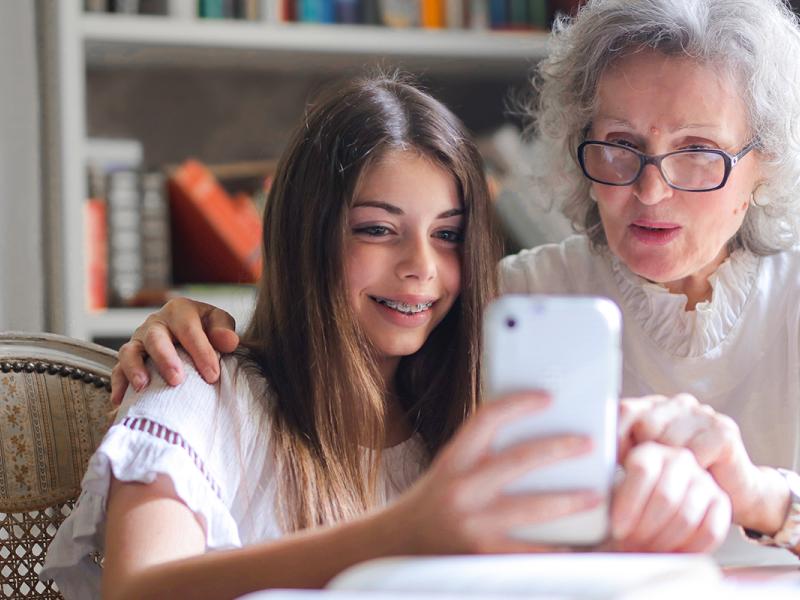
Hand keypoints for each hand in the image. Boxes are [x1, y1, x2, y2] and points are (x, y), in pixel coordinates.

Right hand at [111, 298, 238, 404]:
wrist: (187, 331)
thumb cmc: (205, 328)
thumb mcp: (217, 322)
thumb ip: (223, 330)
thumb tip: (228, 341)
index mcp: (179, 311)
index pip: (189, 330)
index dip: (200, 352)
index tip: (212, 375)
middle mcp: (155, 323)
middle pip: (155, 338)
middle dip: (165, 359)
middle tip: (176, 380)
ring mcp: (139, 340)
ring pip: (130, 352)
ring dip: (134, 369)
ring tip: (142, 387)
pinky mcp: (129, 358)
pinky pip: (118, 370)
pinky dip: (118, 384)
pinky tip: (121, 401)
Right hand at [387, 392, 600, 553]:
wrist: (395, 545)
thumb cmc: (430, 503)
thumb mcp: (449, 469)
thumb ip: (481, 454)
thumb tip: (531, 436)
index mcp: (453, 460)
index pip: (486, 419)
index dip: (518, 404)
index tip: (547, 398)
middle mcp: (461, 489)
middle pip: (518, 460)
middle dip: (559, 449)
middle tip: (587, 443)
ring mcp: (472, 524)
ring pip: (532, 508)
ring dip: (569, 501)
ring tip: (594, 495)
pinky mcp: (483, 556)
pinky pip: (529, 552)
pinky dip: (556, 548)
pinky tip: (577, 544)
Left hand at [610, 442, 730, 552]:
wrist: (656, 511)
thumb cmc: (628, 503)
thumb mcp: (611, 491)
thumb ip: (604, 491)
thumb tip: (590, 497)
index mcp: (649, 450)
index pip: (642, 470)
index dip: (629, 504)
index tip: (617, 529)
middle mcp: (679, 459)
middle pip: (665, 496)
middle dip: (645, 528)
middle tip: (631, 545)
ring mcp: (703, 479)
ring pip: (686, 516)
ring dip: (664, 541)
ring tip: (646, 550)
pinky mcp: (721, 501)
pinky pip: (710, 530)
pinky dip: (689, 548)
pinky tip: (671, 554)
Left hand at [618, 394, 788, 534]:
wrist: (734, 493)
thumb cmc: (682, 480)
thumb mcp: (647, 463)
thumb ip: (623, 451)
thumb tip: (591, 451)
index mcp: (654, 407)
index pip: (624, 410)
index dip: (616, 436)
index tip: (616, 462)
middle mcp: (678, 403)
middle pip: (645, 425)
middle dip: (646, 454)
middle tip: (654, 476)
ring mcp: (702, 414)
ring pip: (669, 440)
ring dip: (671, 467)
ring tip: (678, 477)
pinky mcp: (723, 430)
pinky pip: (695, 452)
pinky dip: (693, 471)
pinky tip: (699, 475)